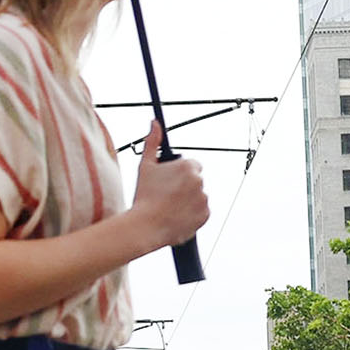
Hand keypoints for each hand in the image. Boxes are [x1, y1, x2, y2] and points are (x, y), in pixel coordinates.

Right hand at [131, 123, 208, 247]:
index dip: (179, 173)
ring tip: (170, 207)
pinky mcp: (205, 216)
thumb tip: (154, 124)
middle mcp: (200, 181)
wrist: (146, 225)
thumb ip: (152, 142)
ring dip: (188, 200)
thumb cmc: (144, 196)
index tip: (169, 182)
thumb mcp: (145, 166)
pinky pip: (201, 212)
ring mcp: (204, 199)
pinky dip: (192, 214)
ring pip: (198, 196)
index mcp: (188, 166)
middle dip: (184, 186)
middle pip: (195, 181)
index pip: (191, 165)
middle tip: (167, 195)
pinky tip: (176, 215)